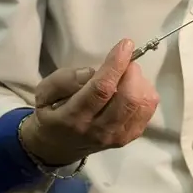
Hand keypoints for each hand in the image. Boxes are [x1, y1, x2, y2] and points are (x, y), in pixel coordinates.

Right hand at [19, 39, 158, 166]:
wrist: (57, 147)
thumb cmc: (51, 113)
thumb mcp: (44, 93)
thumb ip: (64, 80)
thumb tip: (92, 72)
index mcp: (73, 117)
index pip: (101, 89)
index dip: (116, 64)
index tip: (126, 45)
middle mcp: (98, 130)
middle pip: (128, 98)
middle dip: (132, 72)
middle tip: (124, 63)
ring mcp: (116, 136)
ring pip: (142, 104)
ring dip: (139, 82)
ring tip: (126, 77)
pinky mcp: (129, 137)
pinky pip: (148, 111)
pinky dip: (145, 94)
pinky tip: (132, 89)